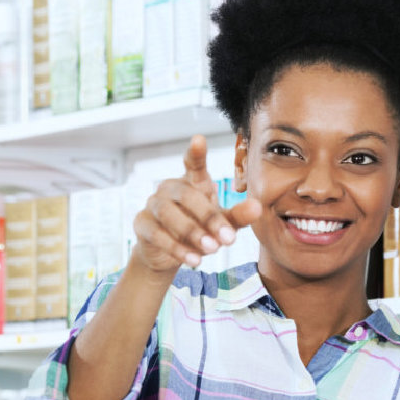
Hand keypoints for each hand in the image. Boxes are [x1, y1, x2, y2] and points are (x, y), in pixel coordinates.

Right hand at [131, 135, 264, 272]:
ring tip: (212, 250)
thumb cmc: (199, 230)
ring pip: (169, 214)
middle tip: (228, 240)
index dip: (196, 152)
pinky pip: (157, 234)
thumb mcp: (222, 225)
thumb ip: (237, 216)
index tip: (199, 139)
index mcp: (193, 182)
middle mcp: (171, 188)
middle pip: (187, 195)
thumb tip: (257, 208)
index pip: (193, 163)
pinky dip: (177, 248)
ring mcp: (153, 204)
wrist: (169, 255)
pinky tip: (194, 260)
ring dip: (192, 233)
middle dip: (209, 218)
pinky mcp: (141, 223)